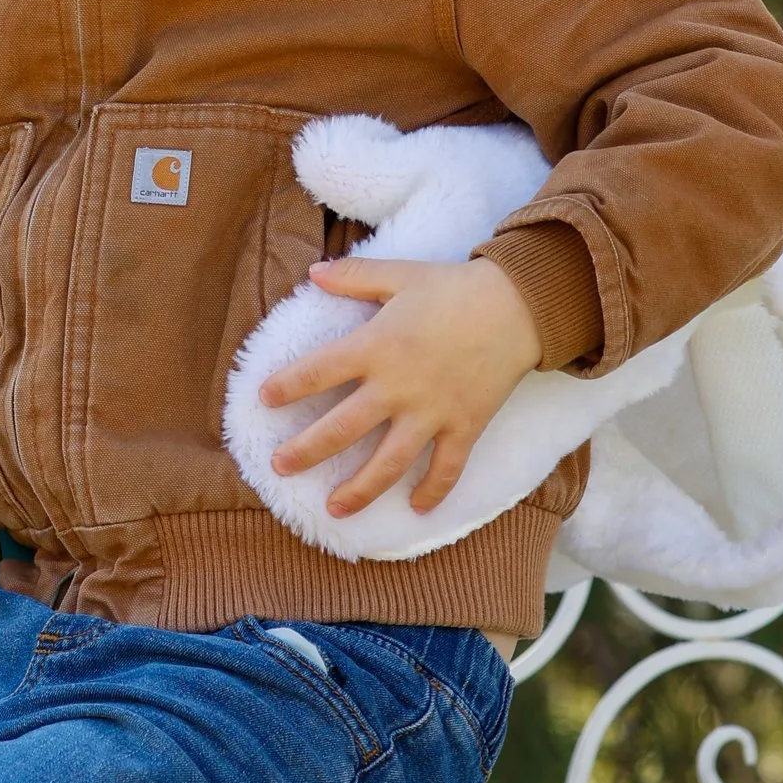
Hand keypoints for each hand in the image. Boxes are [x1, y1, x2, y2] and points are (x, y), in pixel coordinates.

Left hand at [258, 255, 541, 517]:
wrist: (518, 306)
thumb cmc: (453, 288)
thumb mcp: (400, 274)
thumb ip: (354, 276)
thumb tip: (312, 272)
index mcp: (376, 346)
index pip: (318, 370)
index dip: (288, 385)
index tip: (264, 399)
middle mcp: (398, 386)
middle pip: (342, 428)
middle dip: (306, 451)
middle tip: (280, 466)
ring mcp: (432, 412)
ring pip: (388, 462)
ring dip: (359, 489)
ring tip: (334, 509)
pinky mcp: (464, 427)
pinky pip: (446, 469)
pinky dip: (433, 491)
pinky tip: (417, 509)